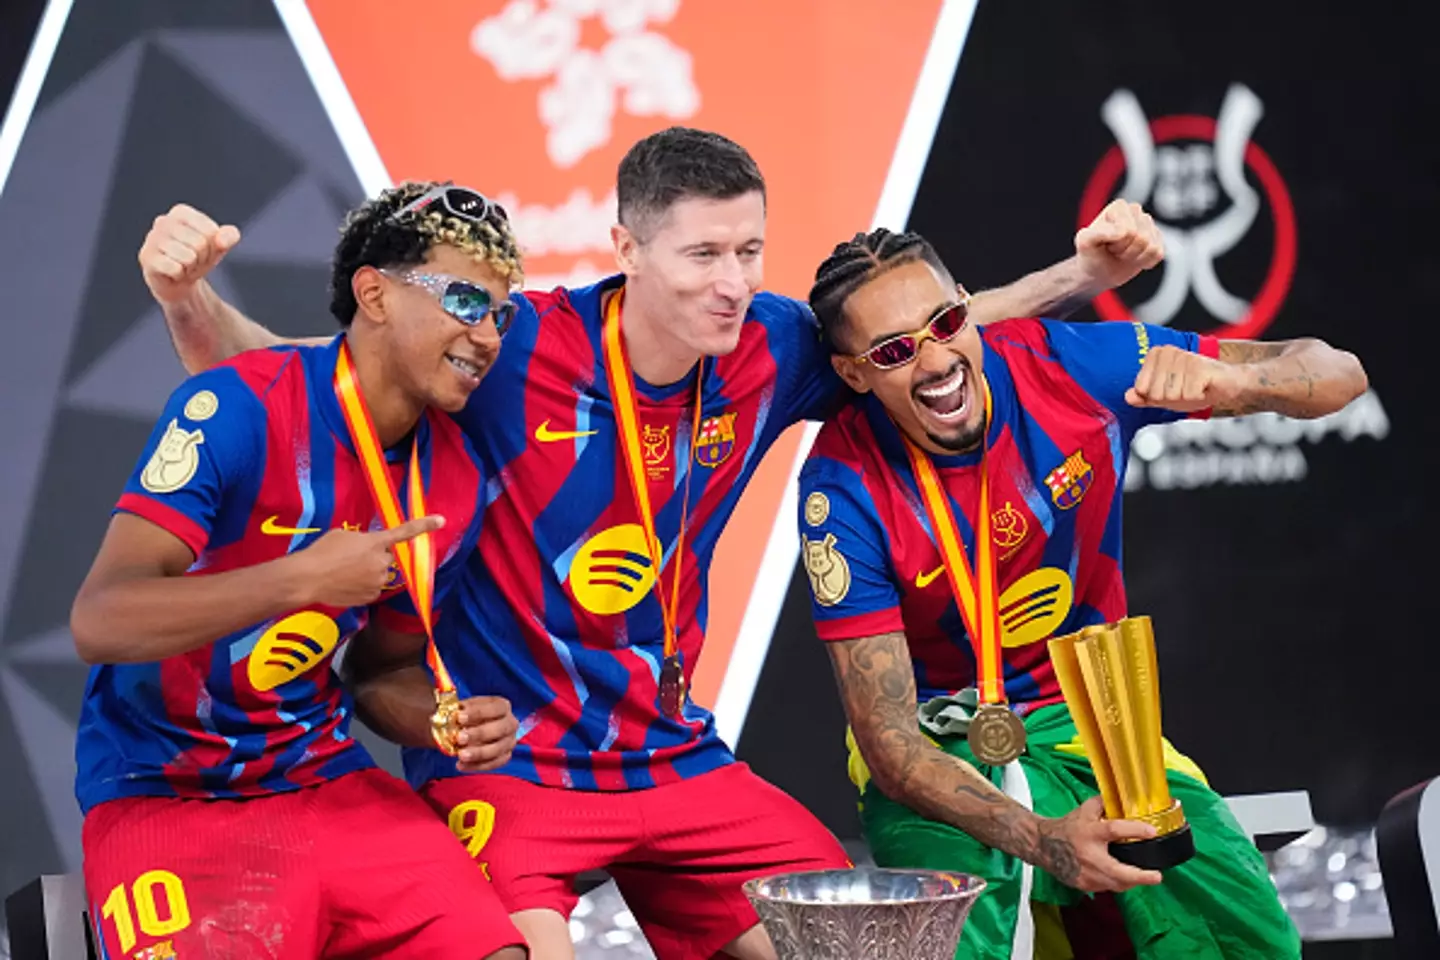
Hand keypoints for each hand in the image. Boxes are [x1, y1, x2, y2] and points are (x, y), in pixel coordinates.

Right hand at [139, 204, 240, 304]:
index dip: (213, 246)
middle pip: (199, 244)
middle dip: (202, 258)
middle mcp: (162, 221)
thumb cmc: (198, 258)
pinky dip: (179, 275)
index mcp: (180, 212)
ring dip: (190, 268)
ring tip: (182, 266)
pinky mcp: (146, 258)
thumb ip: (229, 237)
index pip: (210, 231)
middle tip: (192, 261)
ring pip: (188, 257)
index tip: (204, 250)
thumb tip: (223, 239)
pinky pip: (175, 269)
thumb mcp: (219, 246)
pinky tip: (172, 273)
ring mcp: (151, 239)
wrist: (178, 282)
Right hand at [289, 516, 444, 608]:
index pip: (404, 532)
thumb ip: (363, 539)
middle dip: (376, 557)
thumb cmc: (322, 552)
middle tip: (352, 558)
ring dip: (368, 572)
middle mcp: (382, 562)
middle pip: (387, 558)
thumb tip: (368, 546)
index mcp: (376, 542)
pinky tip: (345, 584)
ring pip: (379, 574)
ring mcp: (378, 582)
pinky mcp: (371, 597)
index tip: (441, 521)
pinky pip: (371, 588)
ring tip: (344, 572)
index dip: (424, 525)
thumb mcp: (343, 535)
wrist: (307, 578)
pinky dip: (362, 586)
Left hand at [453, 696, 519, 771]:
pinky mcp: (505, 756)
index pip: (495, 708)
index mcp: (503, 706)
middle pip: (500, 729)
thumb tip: (451, 712)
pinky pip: (494, 764)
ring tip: (460, 755)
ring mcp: (509, 741)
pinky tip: (461, 765)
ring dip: (479, 753)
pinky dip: (477, 766)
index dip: (478, 712)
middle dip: (479, 734)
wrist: (470, 728)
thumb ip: (459, 709)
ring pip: (498, 749)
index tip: (459, 717)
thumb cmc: (468, 716)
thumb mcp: (464, 708)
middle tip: (459, 738)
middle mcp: (510, 723)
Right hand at [1037, 797, 1163, 892]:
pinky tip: (1124, 878)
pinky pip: (1107, 888)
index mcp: (1090, 832)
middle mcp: (1088, 854)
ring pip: (1115, 884)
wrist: (1043, 845)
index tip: (1152, 831)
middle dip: (1139, 876)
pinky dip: (1117, 883)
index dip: (1134, 830)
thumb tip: (1125, 799)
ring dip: (1132, 882)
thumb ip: (1104, 804)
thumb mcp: (1084, 810)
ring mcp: (1086, 873)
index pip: (1114, 830)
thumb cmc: (1067, 827)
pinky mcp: (1084, 885)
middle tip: (1157, 876)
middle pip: (1118, 870)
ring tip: (1145, 877)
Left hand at [1074, 199, 1163, 289]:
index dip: (1116, 243)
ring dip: (1134, 257)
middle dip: (1125, 251)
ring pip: (1151, 247)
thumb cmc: (1091, 255)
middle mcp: (1135, 211)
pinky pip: (1158, 254)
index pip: (1128, 231)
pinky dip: (1144, 262)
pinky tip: (1133, 258)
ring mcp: (1148, 224)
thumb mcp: (1085, 244)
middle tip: (1113, 250)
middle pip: (1142, 238)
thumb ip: (1096, 234)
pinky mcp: (1157, 238)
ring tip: (1122, 254)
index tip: (1105, 244)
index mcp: (1119, 206)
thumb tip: (1121, 231)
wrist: (1097, 271)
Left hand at [1126, 344, 1245, 412]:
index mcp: (1156, 355)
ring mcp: (1184, 358)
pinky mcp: (1199, 368)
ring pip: (1171, 395)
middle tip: (1185, 389)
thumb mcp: (1165, 395)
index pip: (1141, 388)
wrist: (1228, 384)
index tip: (1170, 390)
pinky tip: (1204, 388)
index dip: (1156, 397)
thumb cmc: (1196, 387)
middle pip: (1155, 393)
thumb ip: (1145, 397)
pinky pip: (1188, 395)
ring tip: (1195, 388)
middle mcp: (1168, 352)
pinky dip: (1197, 397)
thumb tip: (1128, 396)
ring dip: (1186, 398)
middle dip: (1171, 399)